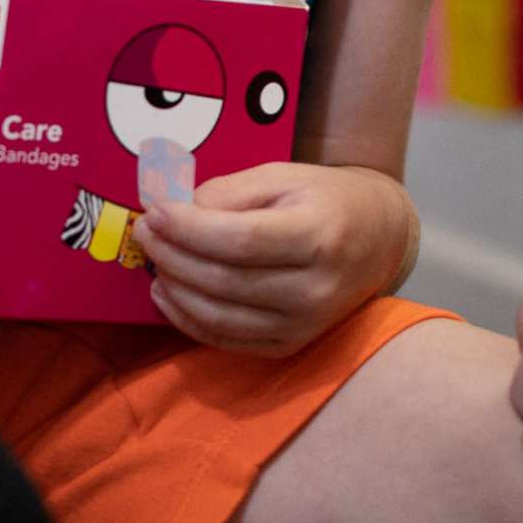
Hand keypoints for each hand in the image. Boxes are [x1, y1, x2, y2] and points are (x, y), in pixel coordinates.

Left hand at [133, 162, 413, 357]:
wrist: (377, 240)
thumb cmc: (325, 199)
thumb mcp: (282, 176)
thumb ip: (229, 194)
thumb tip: (174, 215)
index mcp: (318, 236)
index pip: (239, 241)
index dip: (188, 229)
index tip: (154, 212)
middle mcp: (315, 289)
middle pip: (224, 281)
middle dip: (172, 256)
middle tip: (144, 232)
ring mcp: (304, 325)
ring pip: (219, 317)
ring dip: (174, 290)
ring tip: (154, 261)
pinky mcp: (290, 346)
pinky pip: (226, 340)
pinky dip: (187, 320)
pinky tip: (168, 294)